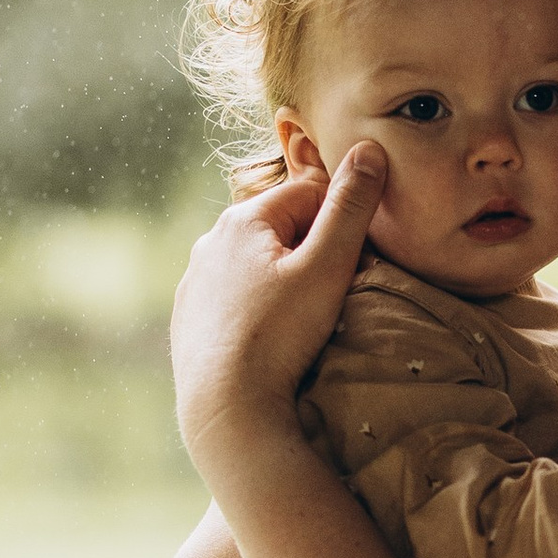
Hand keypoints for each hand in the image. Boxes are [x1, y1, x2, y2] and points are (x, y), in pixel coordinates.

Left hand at [171, 148, 381, 482]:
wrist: (225, 409)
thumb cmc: (280, 334)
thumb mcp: (328, 266)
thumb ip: (351, 207)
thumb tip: (369, 148)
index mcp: (243, 219)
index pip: (310, 194)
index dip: (342, 225)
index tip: (354, 264)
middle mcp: (210, 242)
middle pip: (281, 229)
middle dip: (312, 252)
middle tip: (332, 297)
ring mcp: (194, 283)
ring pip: (256, 265)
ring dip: (283, 281)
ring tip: (302, 324)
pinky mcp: (188, 321)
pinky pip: (234, 300)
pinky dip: (257, 310)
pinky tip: (270, 341)